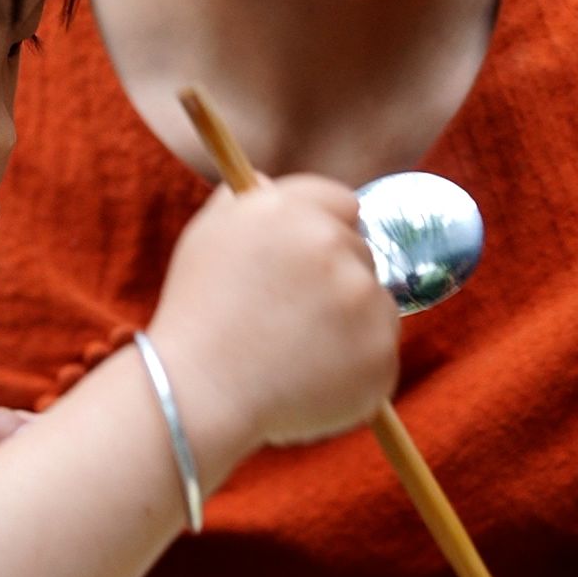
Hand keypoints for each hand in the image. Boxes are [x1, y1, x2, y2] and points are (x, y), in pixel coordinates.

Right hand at [147, 176, 399, 453]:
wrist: (198, 394)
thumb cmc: (196, 314)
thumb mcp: (208, 237)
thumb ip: (244, 199)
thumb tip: (270, 182)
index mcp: (288, 210)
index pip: (343, 203)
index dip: (327, 232)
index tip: (310, 263)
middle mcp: (330, 244)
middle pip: (362, 253)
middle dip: (336, 280)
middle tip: (289, 317)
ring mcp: (362, 299)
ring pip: (376, 304)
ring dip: (350, 323)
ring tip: (295, 351)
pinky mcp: (380, 352)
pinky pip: (381, 352)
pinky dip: (356, 368)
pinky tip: (310, 378)